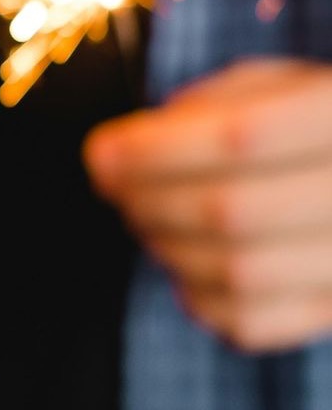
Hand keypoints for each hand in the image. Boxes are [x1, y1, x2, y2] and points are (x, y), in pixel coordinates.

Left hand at [85, 59, 331, 351]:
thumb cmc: (321, 125)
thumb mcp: (289, 86)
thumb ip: (221, 102)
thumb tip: (133, 146)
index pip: (244, 136)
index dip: (157, 150)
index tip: (101, 152)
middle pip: (232, 210)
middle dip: (150, 199)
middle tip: (113, 186)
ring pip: (240, 273)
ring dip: (167, 247)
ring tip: (144, 219)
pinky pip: (254, 324)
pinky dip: (200, 299)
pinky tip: (184, 268)